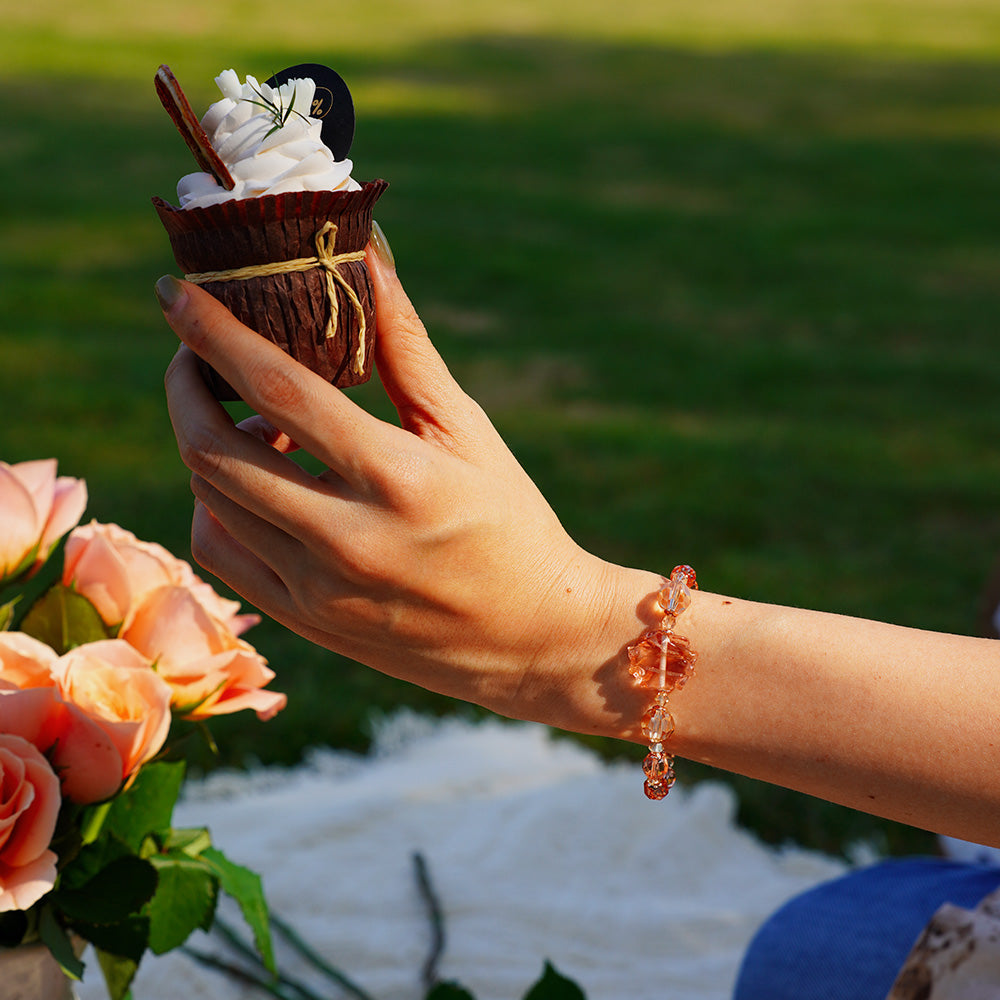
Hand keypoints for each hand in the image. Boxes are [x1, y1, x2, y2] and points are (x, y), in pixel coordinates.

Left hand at [159, 251, 652, 736]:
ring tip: (252, 421)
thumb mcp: (468, 430)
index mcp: (398, 480)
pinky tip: (255, 482)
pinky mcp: (305, 622)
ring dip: (205, 443)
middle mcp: (348, 541)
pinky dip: (216, 504)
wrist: (531, 637)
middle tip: (196, 356)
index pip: (279, 391)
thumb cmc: (509, 521)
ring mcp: (318, 591)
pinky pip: (221, 554)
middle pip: (214, 452)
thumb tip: (366, 256)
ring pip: (209, 501)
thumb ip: (406, 347)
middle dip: (184, 387)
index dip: (214, 334)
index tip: (173, 293)